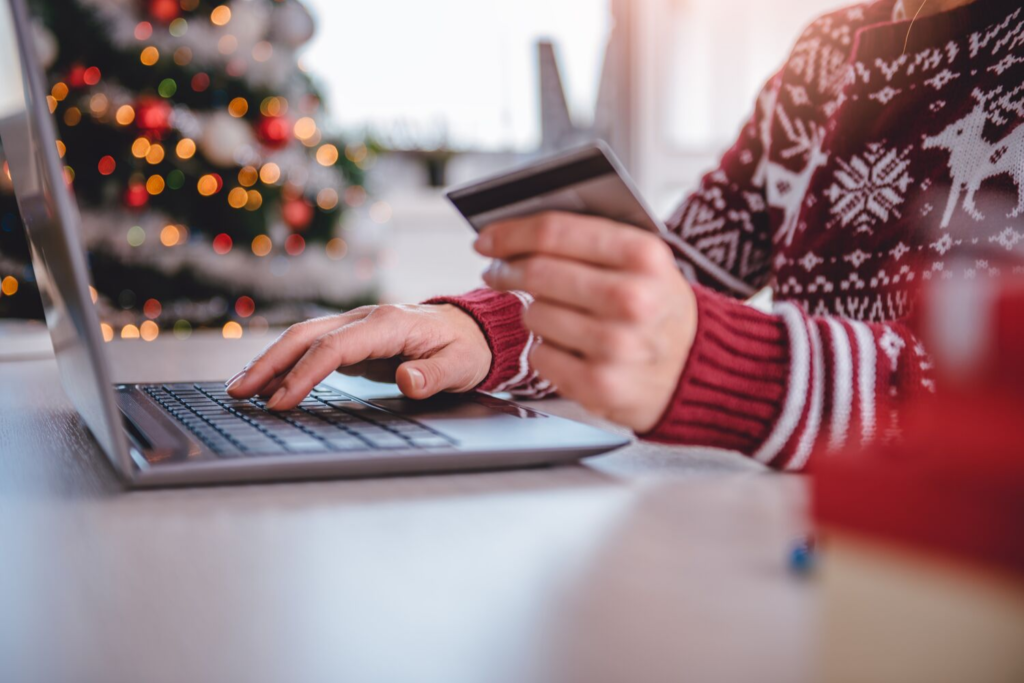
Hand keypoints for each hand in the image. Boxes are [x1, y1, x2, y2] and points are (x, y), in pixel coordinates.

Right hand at [225, 304, 491, 409]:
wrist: (472, 330)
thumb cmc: (466, 348)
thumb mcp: (461, 366)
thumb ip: (434, 375)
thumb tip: (408, 379)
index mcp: (389, 323)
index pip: (335, 348)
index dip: (305, 374)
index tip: (281, 400)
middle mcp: (366, 318)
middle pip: (306, 335)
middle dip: (269, 363)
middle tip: (239, 392)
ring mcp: (357, 325)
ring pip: (303, 338)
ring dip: (271, 361)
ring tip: (240, 388)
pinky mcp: (353, 338)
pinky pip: (313, 348)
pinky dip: (287, 363)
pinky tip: (268, 382)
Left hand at [477, 212, 696, 432]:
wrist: (700, 370)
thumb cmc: (660, 309)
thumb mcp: (646, 263)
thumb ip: (592, 240)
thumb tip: (520, 230)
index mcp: (643, 256)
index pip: (554, 232)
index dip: (509, 233)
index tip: (487, 239)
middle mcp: (632, 299)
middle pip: (537, 273)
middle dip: (507, 270)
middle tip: (498, 273)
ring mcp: (616, 346)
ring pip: (533, 315)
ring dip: (533, 312)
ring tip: (555, 314)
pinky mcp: (599, 385)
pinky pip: (539, 356)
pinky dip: (545, 350)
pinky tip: (568, 347)